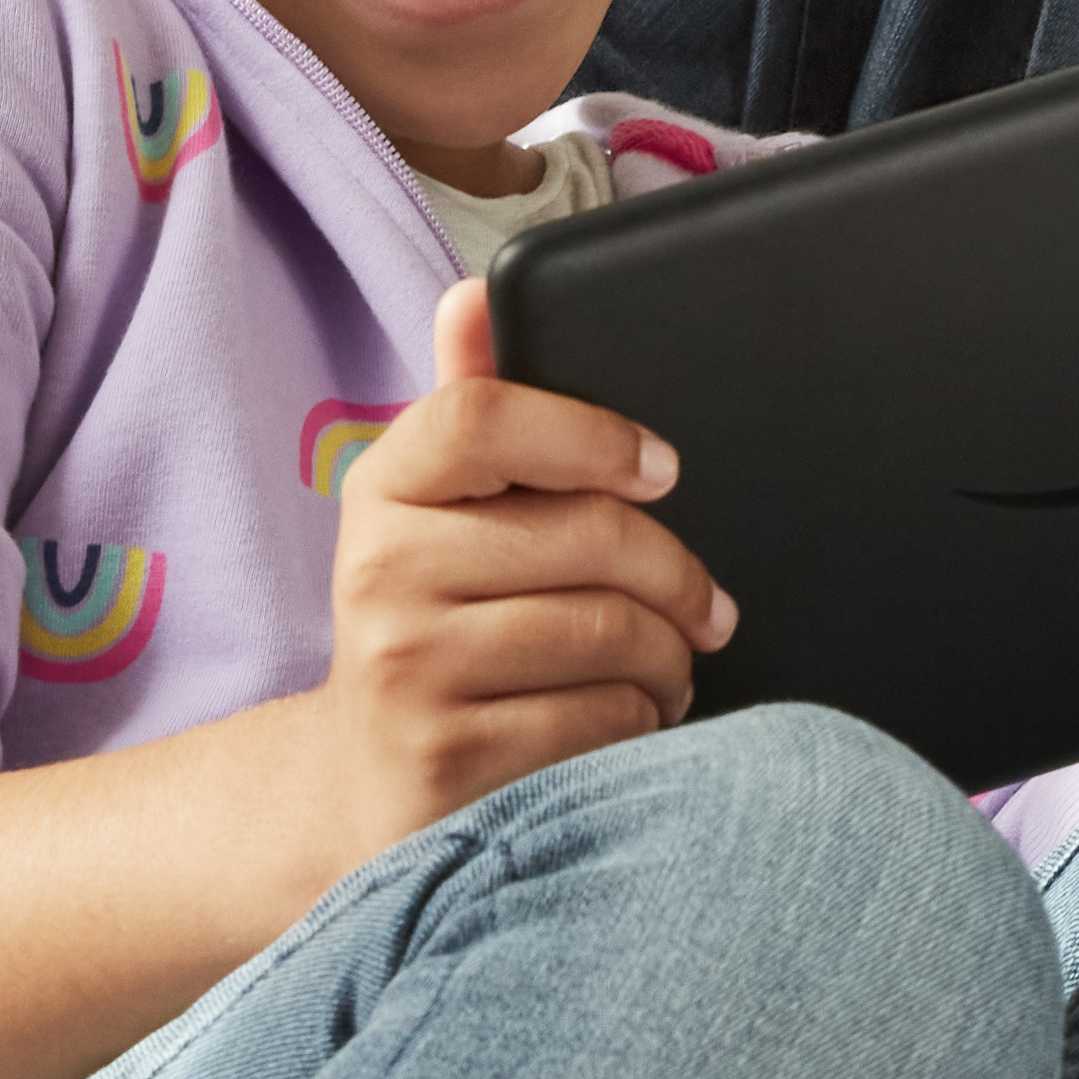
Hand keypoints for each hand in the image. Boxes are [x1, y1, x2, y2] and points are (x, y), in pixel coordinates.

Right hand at [299, 281, 727, 857]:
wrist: (371, 782)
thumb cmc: (435, 625)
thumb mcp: (438, 517)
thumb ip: (473, 411)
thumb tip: (473, 295)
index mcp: (381, 488)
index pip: (481, 415)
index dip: (592, 434)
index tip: (662, 470)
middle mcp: (377, 572)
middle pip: (586, 534)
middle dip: (678, 575)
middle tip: (708, 607)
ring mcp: (404, 671)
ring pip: (608, 632)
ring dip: (671, 657)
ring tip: (670, 666)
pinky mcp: (447, 758)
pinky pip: (600, 717)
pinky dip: (642, 721)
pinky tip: (632, 721)